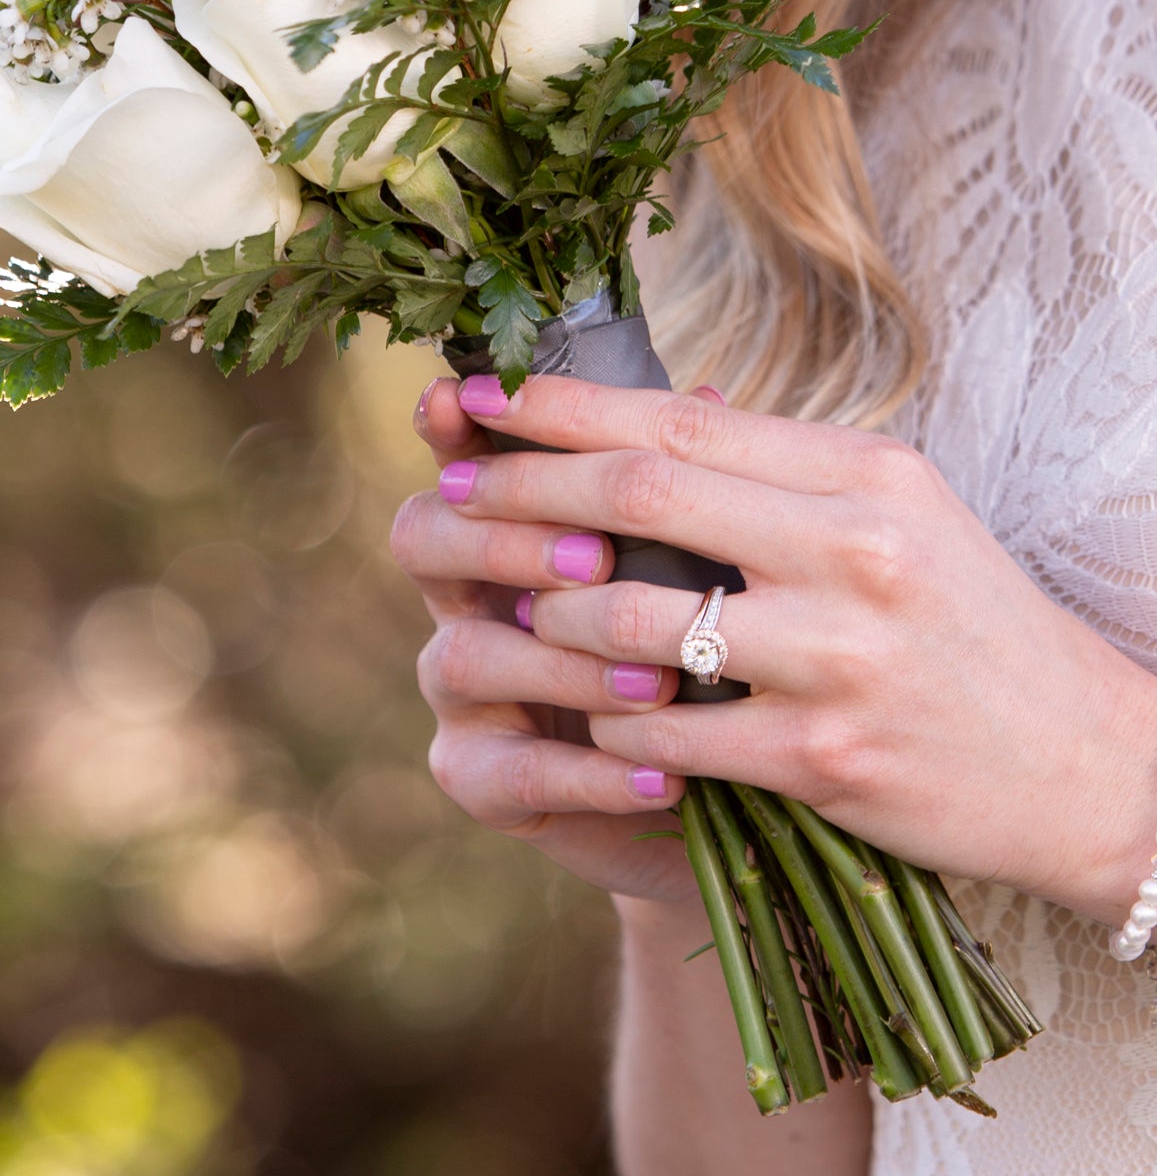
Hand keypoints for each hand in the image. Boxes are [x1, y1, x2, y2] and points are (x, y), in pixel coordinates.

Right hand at [389, 372, 696, 899]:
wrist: (711, 782)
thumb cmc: (694, 640)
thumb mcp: (696, 557)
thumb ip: (684, 483)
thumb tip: (706, 393)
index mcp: (513, 522)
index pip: (466, 461)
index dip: (452, 429)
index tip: (456, 395)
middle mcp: (468, 595)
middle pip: (426, 538)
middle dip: (503, 539)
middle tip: (595, 557)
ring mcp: (463, 690)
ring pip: (469, 654)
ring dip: (565, 662)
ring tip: (660, 679)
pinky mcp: (481, 777)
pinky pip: (513, 771)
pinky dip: (591, 773)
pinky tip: (662, 771)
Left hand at [397, 369, 1156, 916]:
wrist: (1083, 761)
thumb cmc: (973, 625)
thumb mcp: (900, 515)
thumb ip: (782, 473)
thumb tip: (645, 424)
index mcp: (868, 473)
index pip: (680, 419)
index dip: (562, 408)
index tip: (480, 397)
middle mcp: (852, 549)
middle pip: (641, 496)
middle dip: (523, 492)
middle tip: (448, 494)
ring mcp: (836, 655)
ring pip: (631, 620)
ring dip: (550, 619)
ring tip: (513, 613)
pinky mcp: (822, 758)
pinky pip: (665, 735)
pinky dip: (608, 726)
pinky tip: (589, 721)